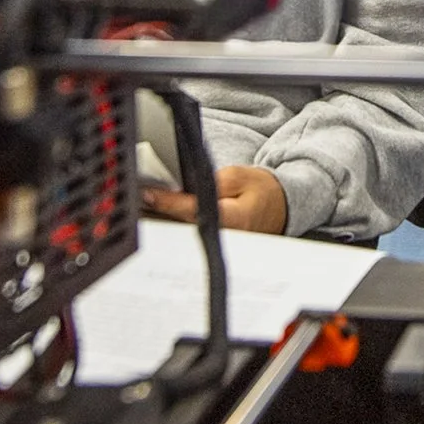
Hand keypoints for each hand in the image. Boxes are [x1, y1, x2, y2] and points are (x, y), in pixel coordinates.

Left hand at [143, 166, 288, 233]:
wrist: (281, 208)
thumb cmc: (262, 191)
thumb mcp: (237, 176)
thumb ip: (211, 182)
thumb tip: (182, 188)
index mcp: (234, 220)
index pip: (194, 210)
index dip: (168, 202)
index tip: (148, 194)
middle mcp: (225, 239)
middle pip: (185, 226)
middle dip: (162, 212)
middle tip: (142, 198)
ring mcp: (220, 247)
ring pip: (186, 234)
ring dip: (166, 219)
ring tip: (148, 204)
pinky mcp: (215, 247)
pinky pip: (191, 236)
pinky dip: (176, 224)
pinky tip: (163, 214)